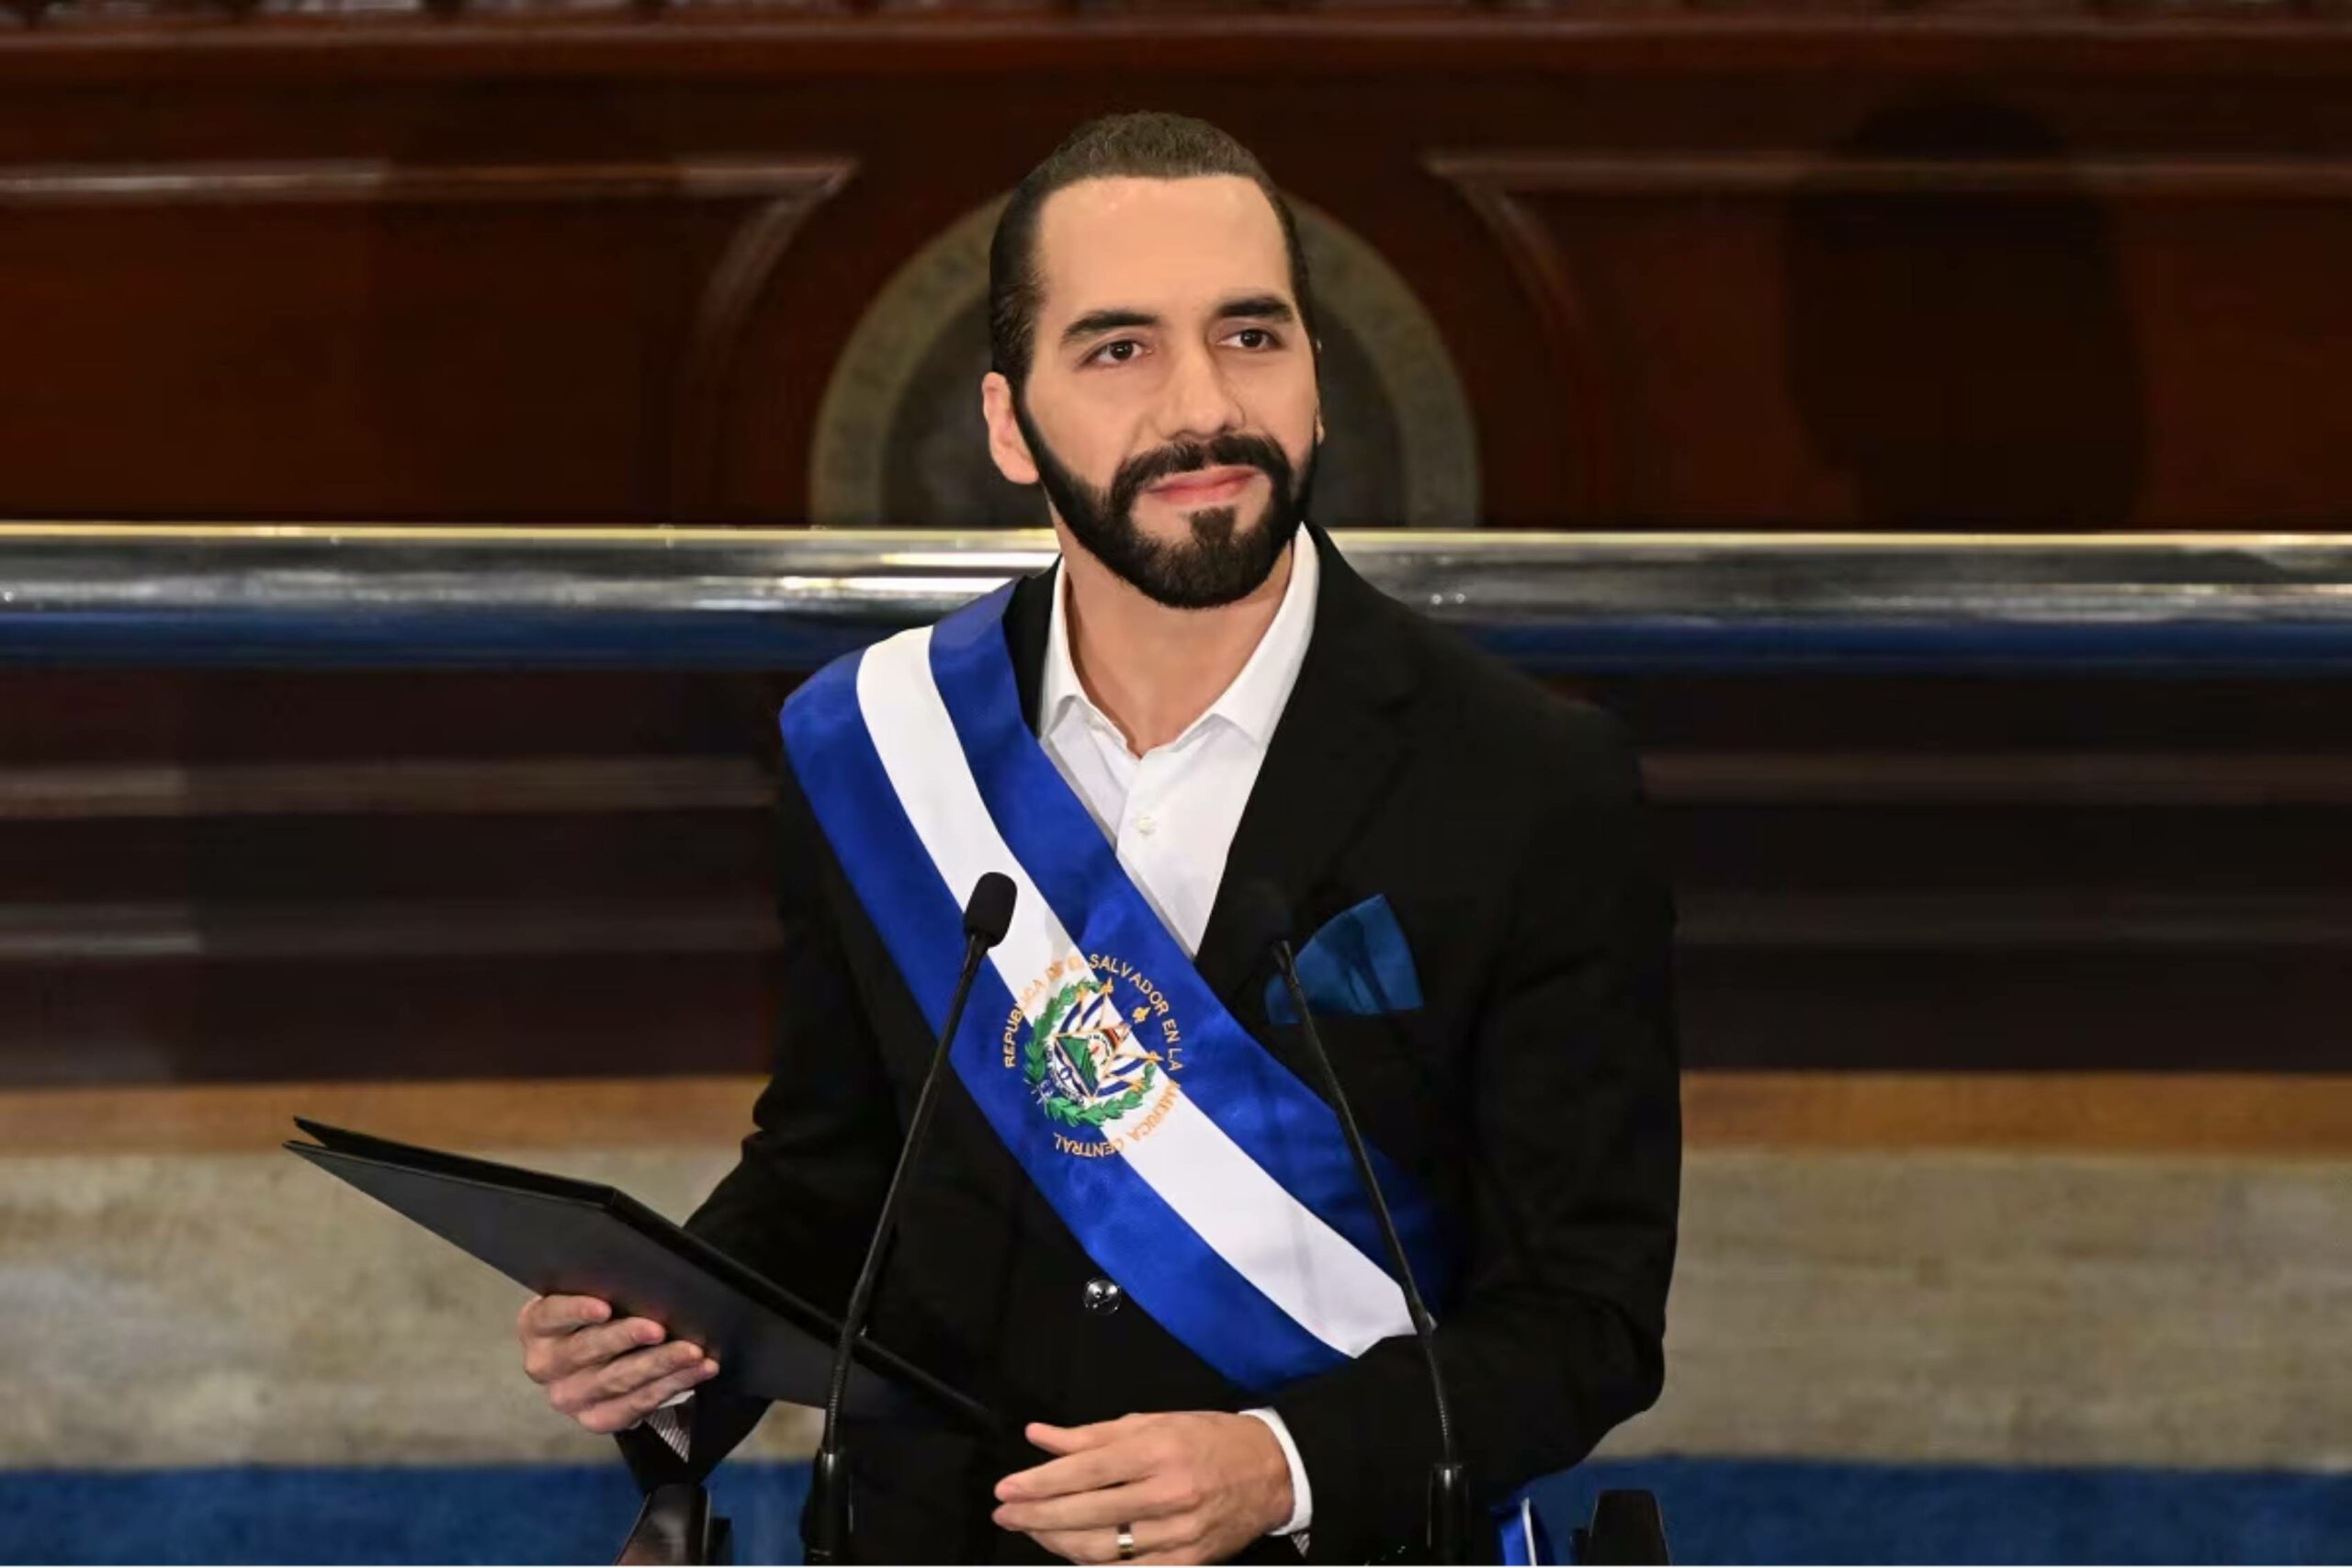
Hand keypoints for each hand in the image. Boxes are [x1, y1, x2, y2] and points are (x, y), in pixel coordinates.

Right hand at [515, 1293, 718, 1435]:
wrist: (593, 1361)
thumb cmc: (594, 1318)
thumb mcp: (588, 1297)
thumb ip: (602, 1289)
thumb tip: (641, 1281)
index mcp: (537, 1327)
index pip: (550, 1315)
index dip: (576, 1310)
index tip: (605, 1307)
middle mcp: (545, 1365)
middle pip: (588, 1349)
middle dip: (629, 1337)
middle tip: (660, 1329)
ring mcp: (568, 1397)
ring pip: (618, 1380)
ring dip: (661, 1364)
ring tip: (692, 1352)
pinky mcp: (595, 1419)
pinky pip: (636, 1405)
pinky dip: (671, 1386)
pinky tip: (696, 1372)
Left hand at [992, 1412, 1292, 1564]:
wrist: (1273, 1472)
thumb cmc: (1210, 1439)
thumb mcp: (1154, 1421)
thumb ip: (1093, 1433)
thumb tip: (1039, 1437)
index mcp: (1158, 1451)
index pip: (1085, 1470)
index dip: (1040, 1482)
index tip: (1007, 1488)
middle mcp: (1168, 1494)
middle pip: (1087, 1513)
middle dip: (1037, 1516)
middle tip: (1006, 1514)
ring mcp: (1179, 1535)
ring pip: (1103, 1549)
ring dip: (1058, 1542)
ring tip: (1032, 1530)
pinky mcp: (1187, 1563)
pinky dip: (1095, 1565)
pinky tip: (1071, 1553)